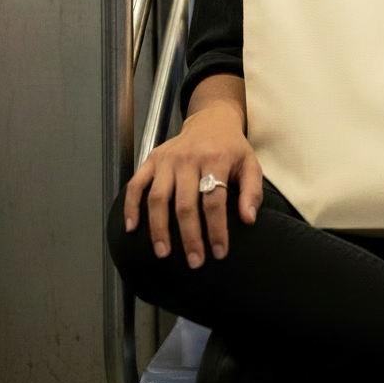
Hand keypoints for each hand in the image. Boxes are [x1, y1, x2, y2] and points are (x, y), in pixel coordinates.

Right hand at [123, 76, 262, 267]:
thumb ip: (252, 191)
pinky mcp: (151, 159)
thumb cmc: (232, 148)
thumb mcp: (250, 164)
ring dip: (159, 228)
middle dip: (189, 237)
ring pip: (158, 198)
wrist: (211, 120)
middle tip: (194, 262)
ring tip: (163, 253)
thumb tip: (248, 220)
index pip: (215, 201)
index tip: (219, 253)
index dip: (216, 229)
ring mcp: (167, 159)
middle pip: (185, 204)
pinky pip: (136, 185)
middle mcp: (189, 158)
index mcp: (216, 159)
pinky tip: (132, 228)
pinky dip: (131, 206)